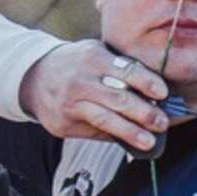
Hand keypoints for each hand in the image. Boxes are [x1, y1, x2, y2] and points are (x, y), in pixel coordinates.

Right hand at [23, 41, 174, 155]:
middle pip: (118, 98)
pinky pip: (93, 131)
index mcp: (93, 58)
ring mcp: (70, 103)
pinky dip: (114, 137)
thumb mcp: (94, 54)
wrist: (33, 77)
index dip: (146, 82)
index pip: (126, 70)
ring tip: (149, 141)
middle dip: (144, 112)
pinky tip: (129, 142)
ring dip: (131, 132)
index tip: (162, 92)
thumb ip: (120, 67)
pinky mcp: (63, 123)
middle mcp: (81, 80)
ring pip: (105, 119)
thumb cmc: (76, 65)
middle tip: (162, 122)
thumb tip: (154, 93)